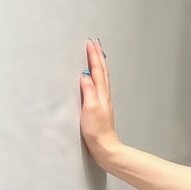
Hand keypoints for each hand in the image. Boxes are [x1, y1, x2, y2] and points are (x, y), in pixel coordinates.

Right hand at [79, 39, 118, 165]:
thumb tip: (85, 75)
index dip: (93, 56)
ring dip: (99, 64)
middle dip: (98, 56)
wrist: (105, 146)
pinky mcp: (101, 107)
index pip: (97, 70)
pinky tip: (96, 78)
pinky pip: (100, 86)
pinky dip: (98, 76)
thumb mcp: (90, 108)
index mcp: (101, 94)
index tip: (90, 43)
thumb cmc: (97, 131)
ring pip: (103, 77)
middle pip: (102, 71)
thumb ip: (88, 91)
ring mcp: (103, 101)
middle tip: (94, 43)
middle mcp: (104, 95)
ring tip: (97, 54)